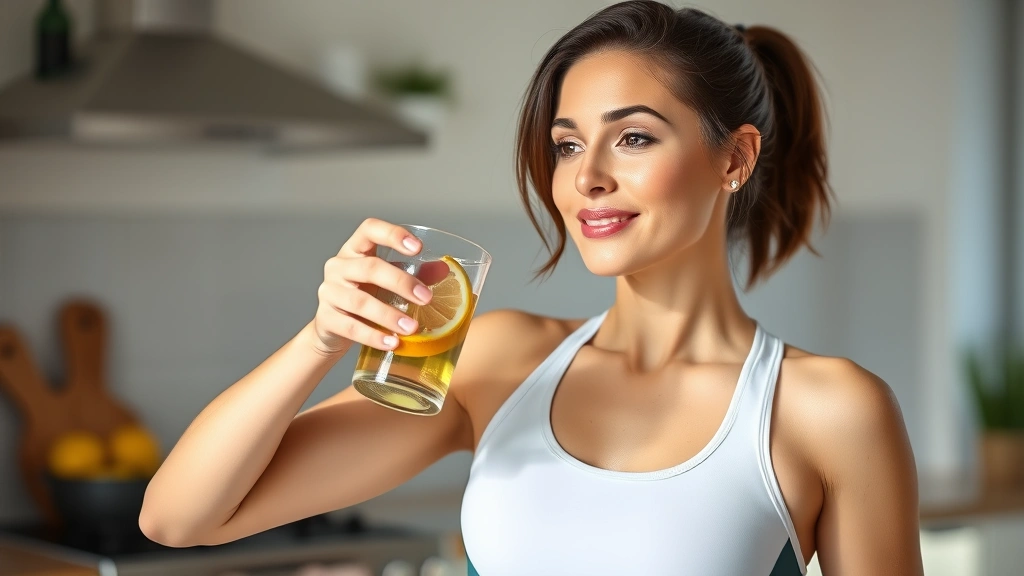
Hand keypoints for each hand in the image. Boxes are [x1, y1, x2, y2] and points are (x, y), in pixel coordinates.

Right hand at [310, 218, 432, 356]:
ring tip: (412, 328)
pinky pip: (351, 327)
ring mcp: (329, 292)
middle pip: (370, 268)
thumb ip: (416, 274)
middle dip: (401, 282)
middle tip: (426, 298)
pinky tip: (392, 343)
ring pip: (360, 301)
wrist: (334, 327)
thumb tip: (445, 269)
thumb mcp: (389, 282)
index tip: (418, 248)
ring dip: (389, 315)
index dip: (393, 234)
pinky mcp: (326, 318)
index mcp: (355, 250)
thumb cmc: (366, 295)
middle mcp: (339, 266)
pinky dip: (374, 336)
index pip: (369, 230)